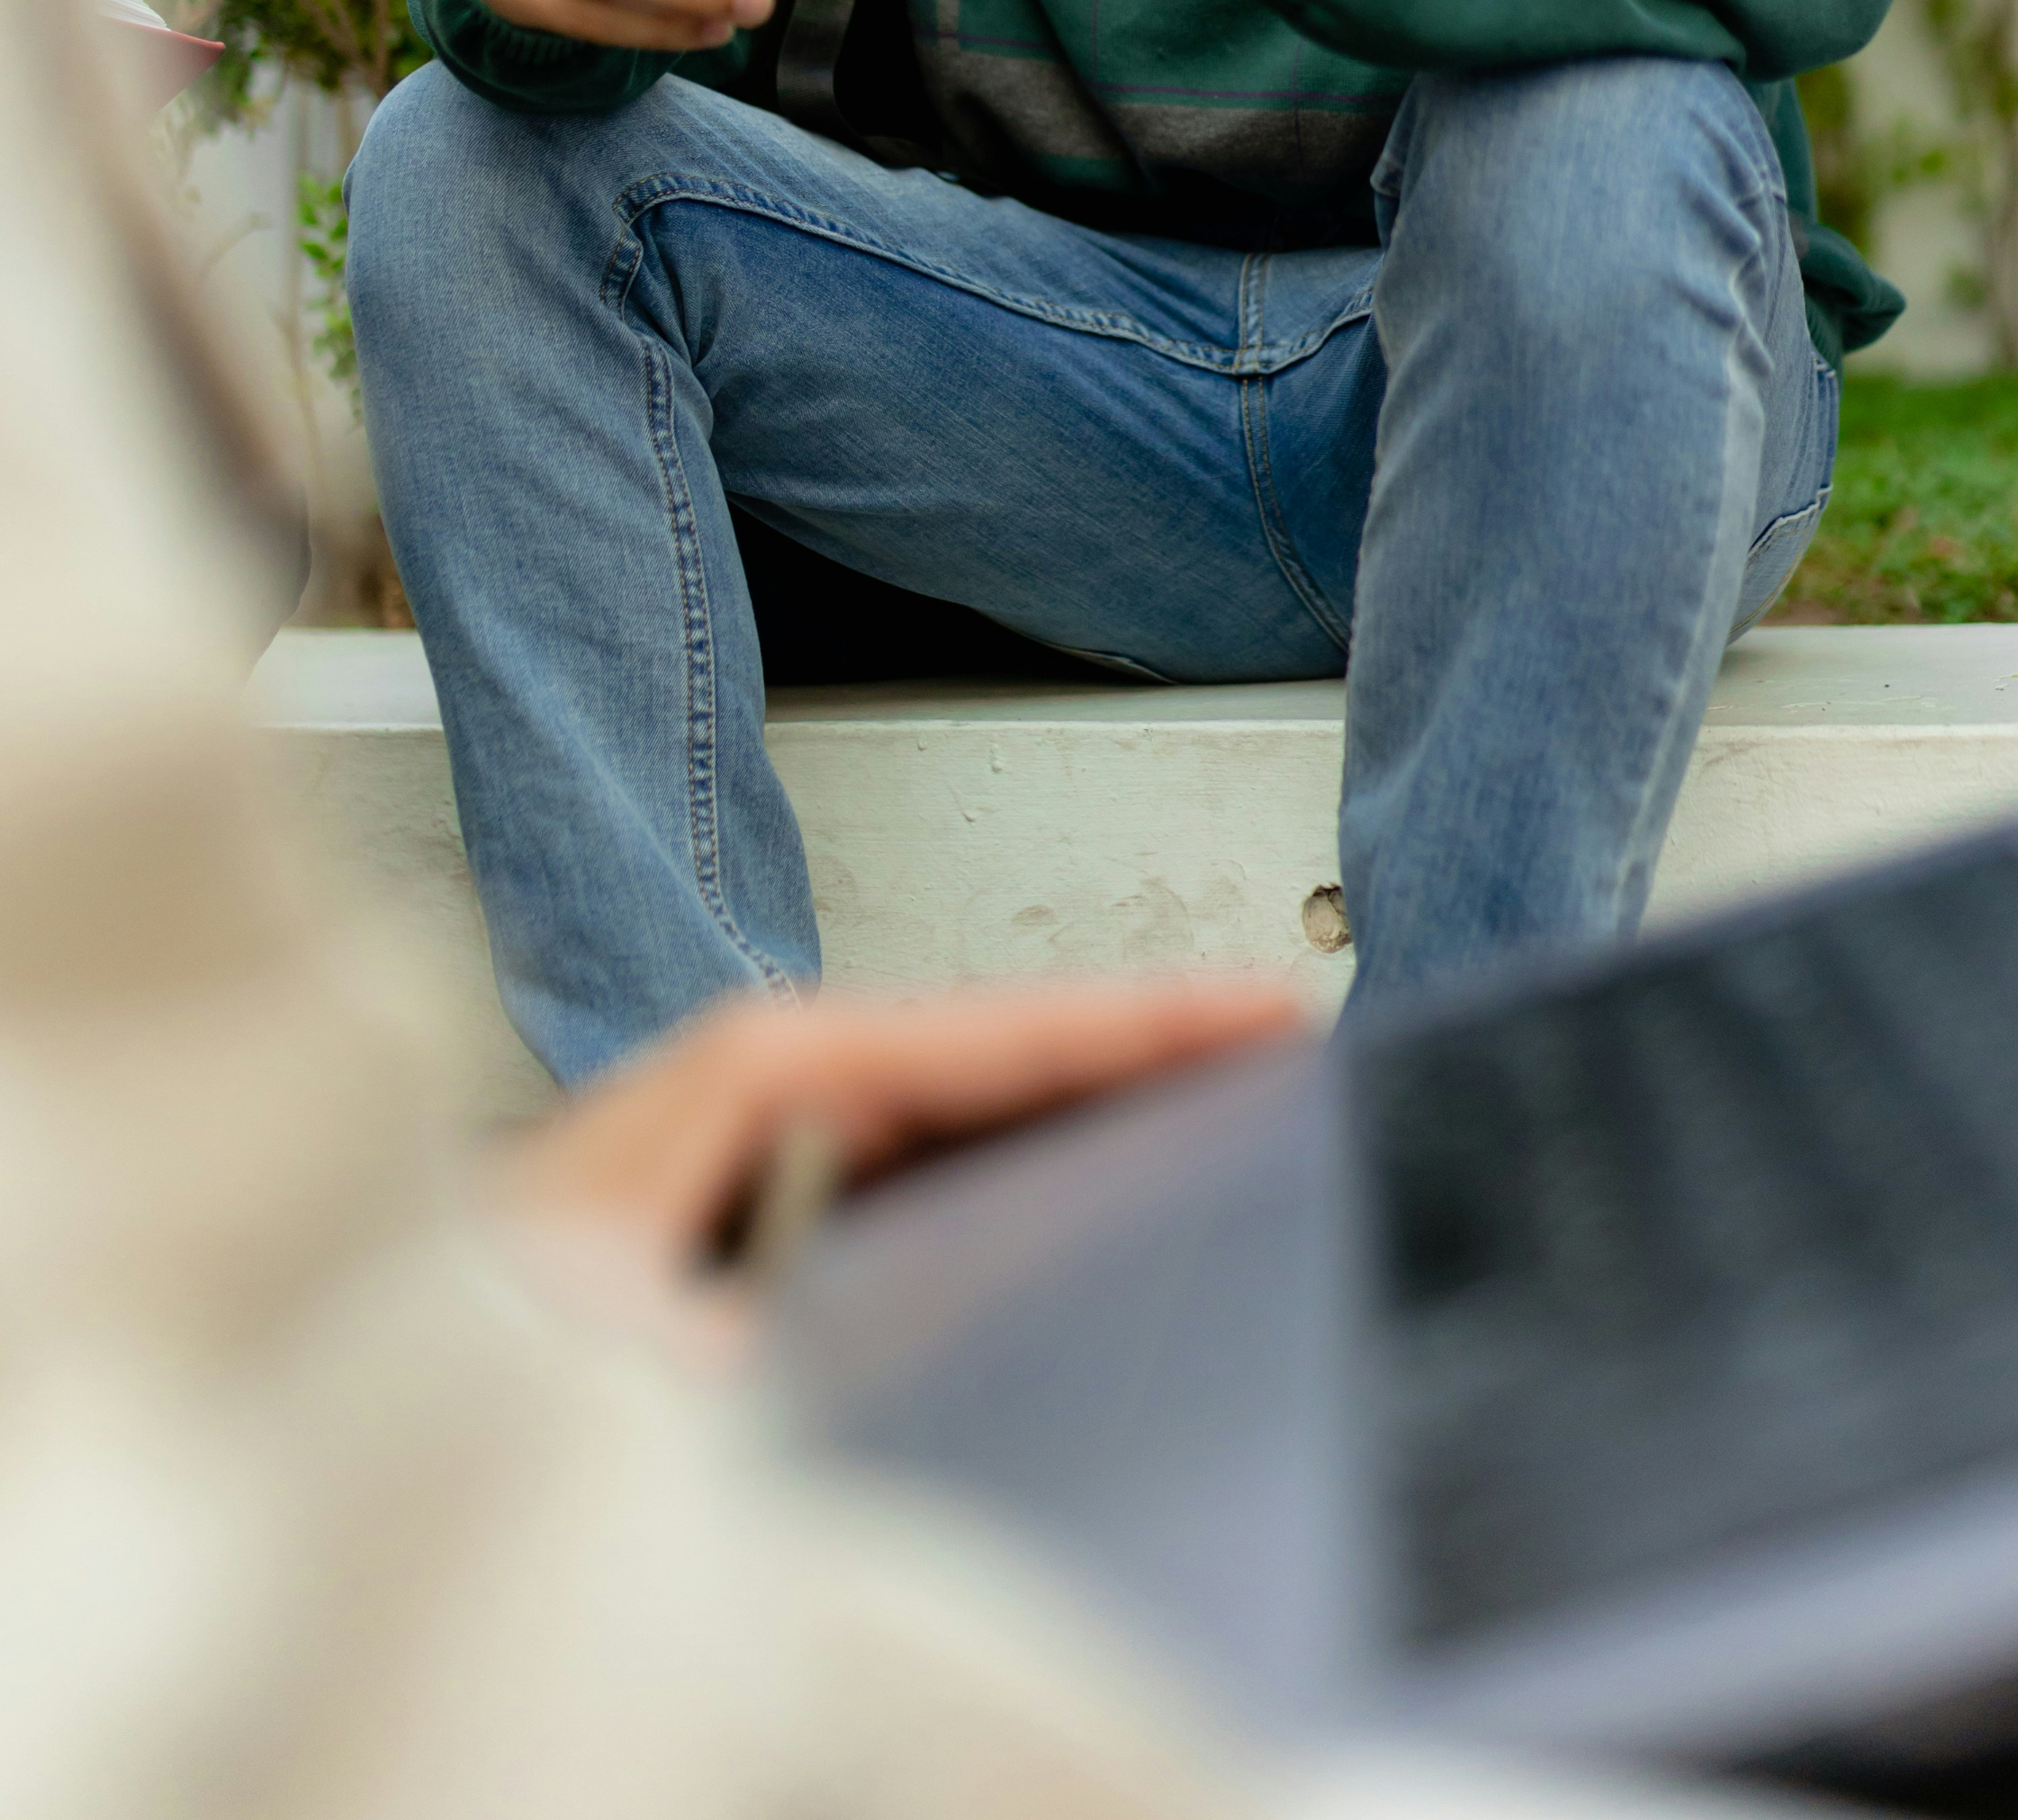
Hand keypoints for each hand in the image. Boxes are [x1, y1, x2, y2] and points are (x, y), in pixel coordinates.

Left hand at [494, 978, 1299, 1277]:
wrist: (364, 1371)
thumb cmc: (468, 1336)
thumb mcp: (637, 1344)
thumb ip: (783, 1325)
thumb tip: (921, 1335)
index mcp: (758, 1076)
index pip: (1001, 1034)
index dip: (1147, 1023)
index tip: (1268, 1008)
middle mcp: (768, 1079)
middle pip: (1006, 1046)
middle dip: (1147, 1045)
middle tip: (1290, 1040)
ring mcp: (770, 1129)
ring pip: (973, 1097)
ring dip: (1090, 1099)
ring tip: (1227, 1091)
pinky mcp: (772, 1195)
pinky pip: (934, 1152)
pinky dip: (1026, 1150)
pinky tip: (1095, 1176)